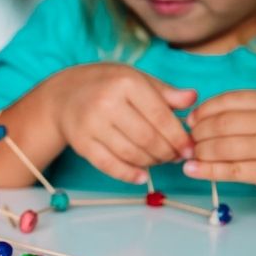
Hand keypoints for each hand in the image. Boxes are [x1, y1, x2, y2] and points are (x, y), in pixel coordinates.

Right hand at [49, 63, 196, 182]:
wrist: (63, 95)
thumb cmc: (105, 85)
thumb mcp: (134, 78)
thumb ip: (164, 91)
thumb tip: (192, 99)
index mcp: (125, 83)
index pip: (160, 116)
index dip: (178, 137)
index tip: (189, 148)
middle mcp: (107, 103)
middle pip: (147, 138)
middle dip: (167, 152)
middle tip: (176, 157)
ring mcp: (91, 125)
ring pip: (130, 153)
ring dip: (151, 162)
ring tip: (159, 160)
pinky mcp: (81, 143)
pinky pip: (108, 165)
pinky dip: (128, 174)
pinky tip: (141, 176)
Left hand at [183, 90, 255, 198]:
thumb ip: (250, 112)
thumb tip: (205, 118)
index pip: (227, 101)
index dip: (202, 111)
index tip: (191, 120)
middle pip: (218, 124)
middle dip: (196, 134)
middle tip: (189, 141)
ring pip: (220, 147)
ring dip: (199, 152)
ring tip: (191, 156)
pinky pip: (229, 170)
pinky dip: (206, 170)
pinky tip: (192, 170)